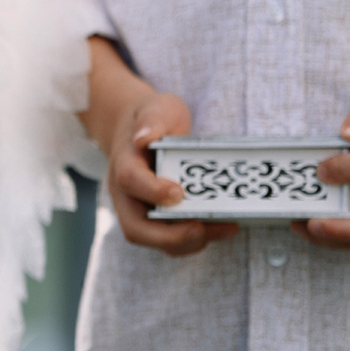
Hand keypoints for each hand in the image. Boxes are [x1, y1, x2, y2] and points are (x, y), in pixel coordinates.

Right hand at [105, 90, 234, 256]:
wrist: (141, 132)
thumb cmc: (153, 120)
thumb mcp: (156, 108)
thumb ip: (152, 120)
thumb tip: (143, 137)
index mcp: (124, 163)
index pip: (130, 181)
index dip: (152, 191)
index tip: (178, 193)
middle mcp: (127, 195)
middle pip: (136, 227)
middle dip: (169, 236)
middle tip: (201, 230)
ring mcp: (140, 211)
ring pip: (154, 240)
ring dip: (187, 242)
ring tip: (224, 229)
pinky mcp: (157, 220)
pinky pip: (170, 240)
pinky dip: (195, 240)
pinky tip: (223, 228)